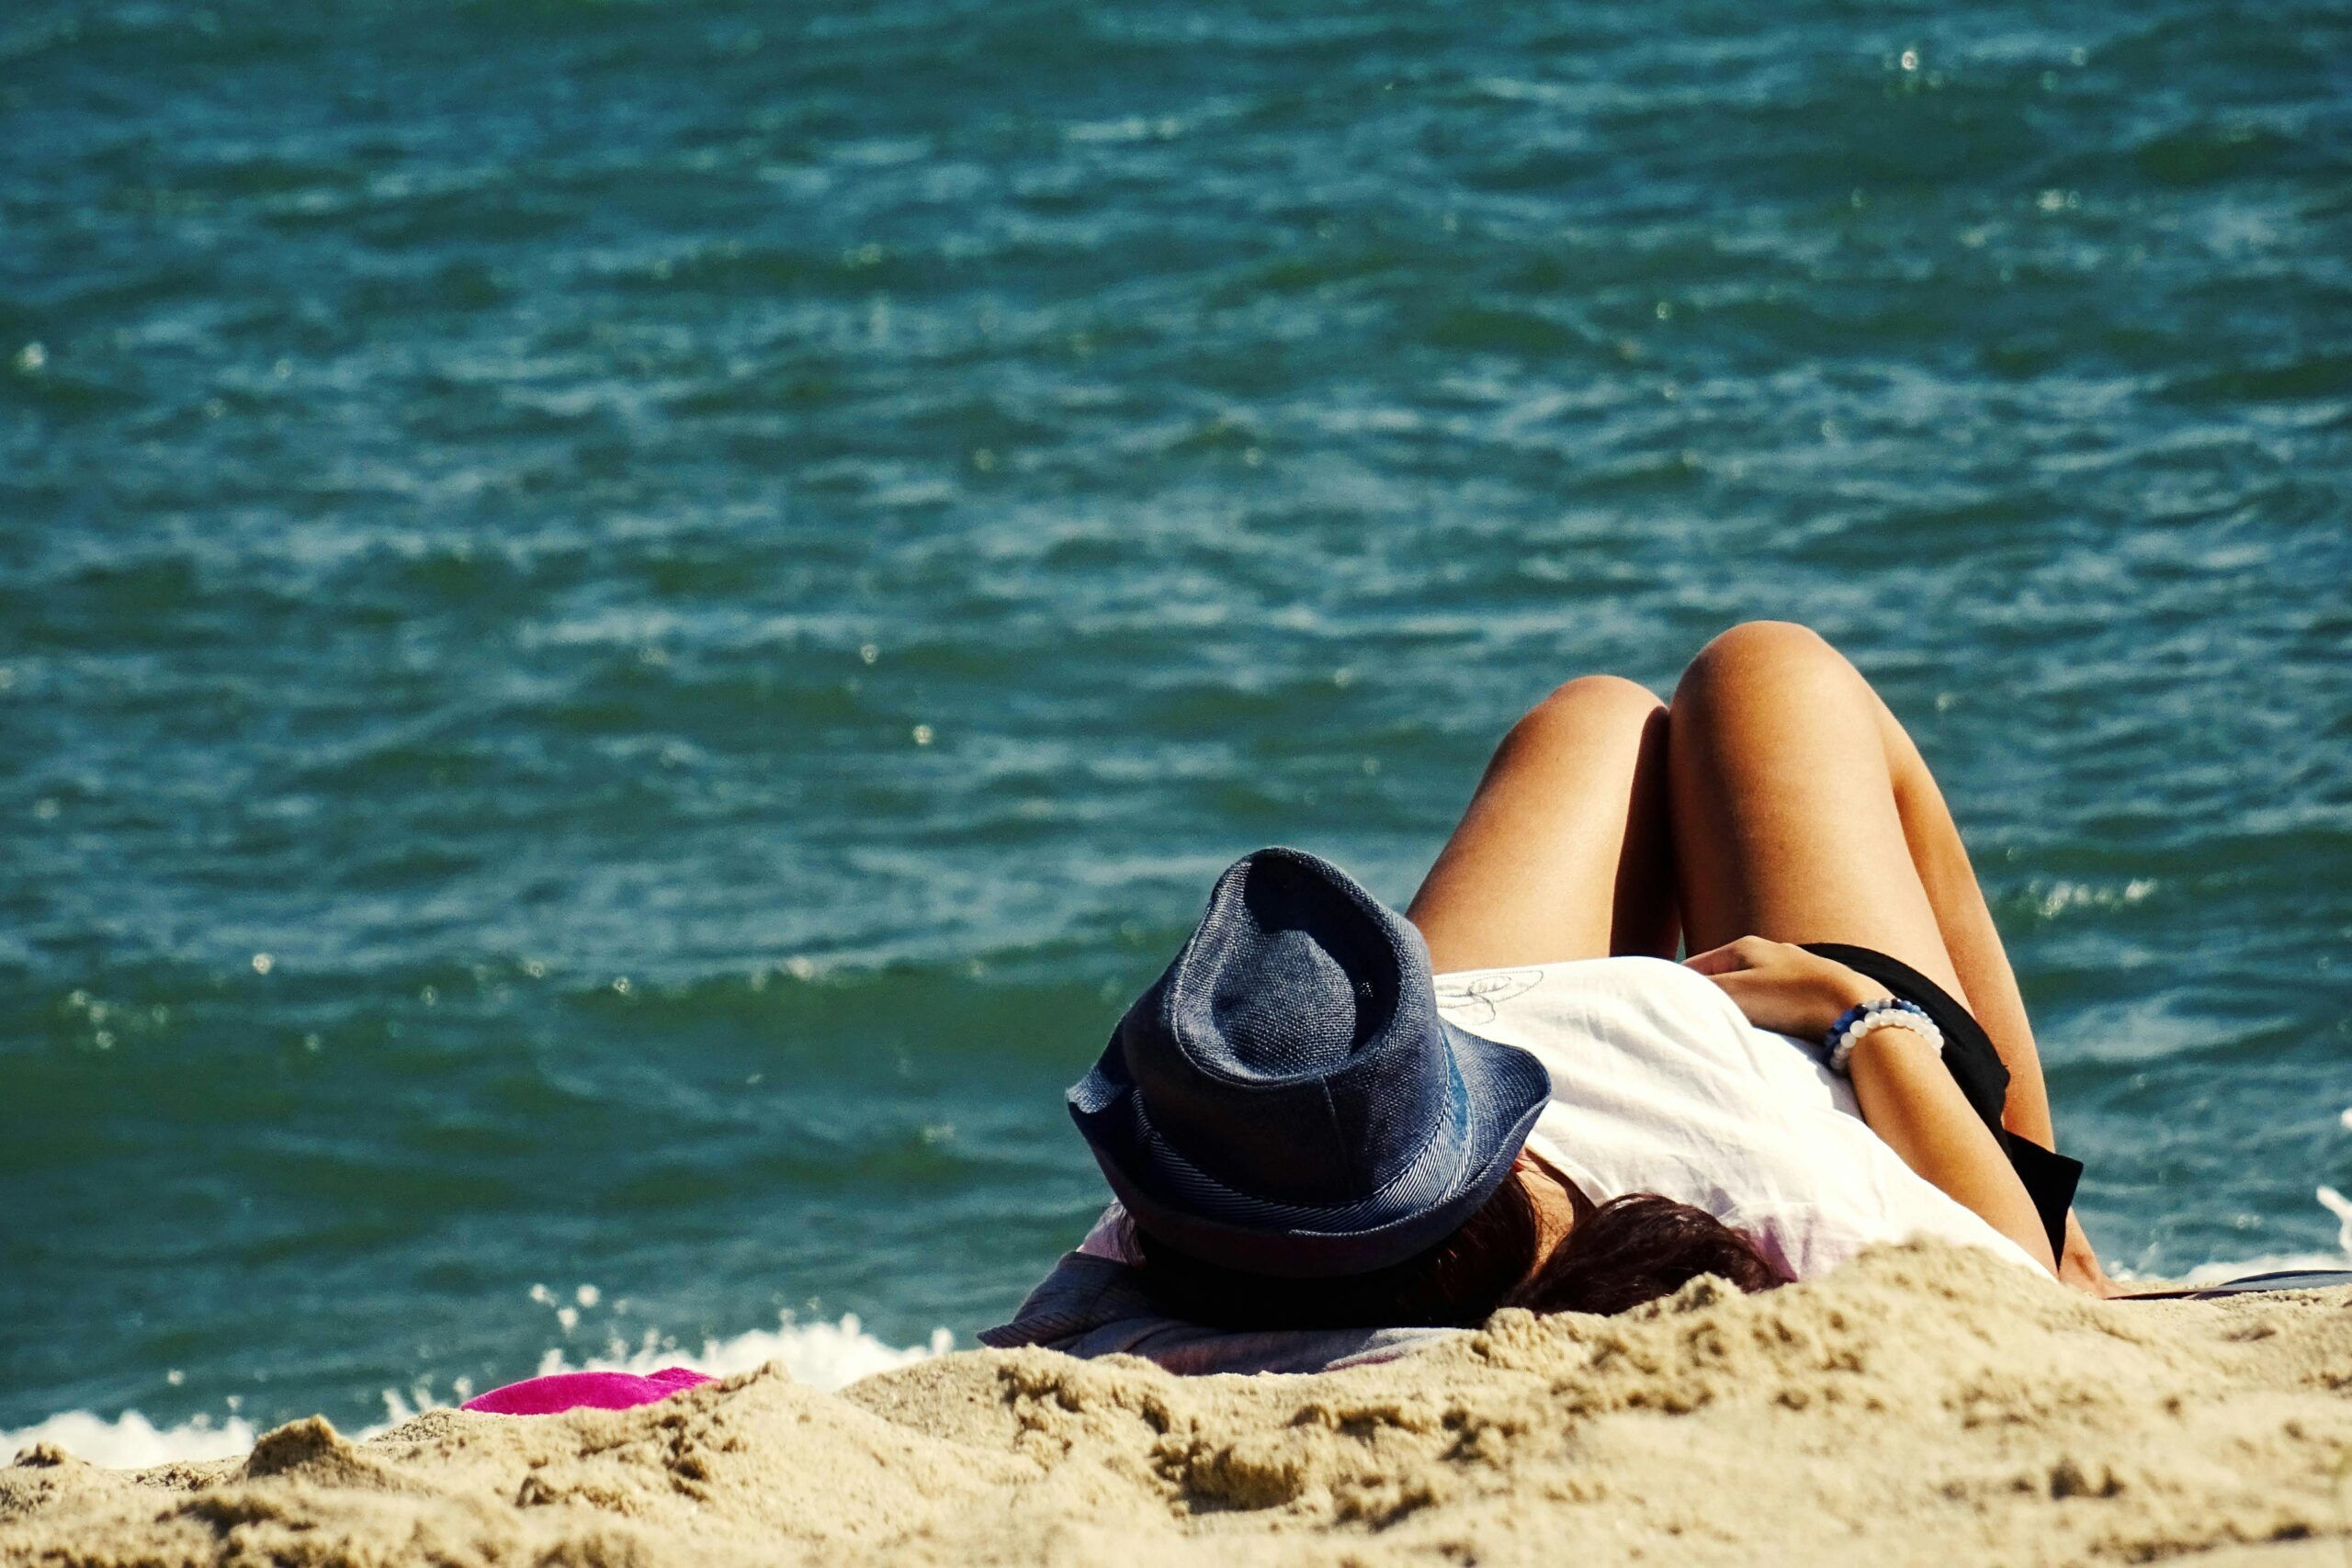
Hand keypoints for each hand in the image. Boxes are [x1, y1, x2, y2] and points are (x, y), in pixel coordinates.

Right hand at [1683, 936, 1885, 1040]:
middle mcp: (1770, 953)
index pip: (1696, 966)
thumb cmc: (1792, 998)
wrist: (1854, 1008)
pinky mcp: (1814, 992)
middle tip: (1696, 1024)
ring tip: (1730, 1032)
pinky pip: (1777, 1004)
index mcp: (1745, 946)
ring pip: (1752, 992)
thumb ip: (1701, 991)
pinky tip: (1767, 1032)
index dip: (1679, 987)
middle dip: (1709, 1000)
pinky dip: (1765, 1017)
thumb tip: (1670, 991)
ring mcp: (1794, 971)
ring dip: (1739, 1010)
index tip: (1665, 1007)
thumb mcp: (1735, 993)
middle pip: (1724, 978)